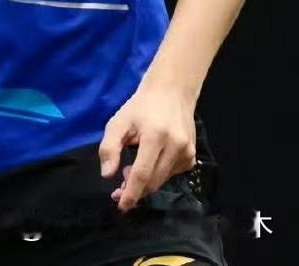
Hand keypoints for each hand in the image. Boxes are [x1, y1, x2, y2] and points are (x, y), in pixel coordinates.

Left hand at [98, 82, 196, 211]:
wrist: (171, 92)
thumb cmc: (140, 107)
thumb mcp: (118, 122)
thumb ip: (110, 147)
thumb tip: (107, 174)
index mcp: (155, 136)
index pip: (143, 173)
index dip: (131, 192)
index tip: (121, 205)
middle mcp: (176, 146)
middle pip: (154, 181)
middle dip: (135, 190)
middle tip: (118, 188)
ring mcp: (187, 153)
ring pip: (162, 180)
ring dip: (145, 182)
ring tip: (130, 169)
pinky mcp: (192, 157)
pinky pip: (171, 174)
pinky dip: (157, 174)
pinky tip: (149, 162)